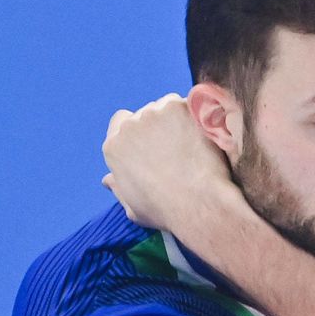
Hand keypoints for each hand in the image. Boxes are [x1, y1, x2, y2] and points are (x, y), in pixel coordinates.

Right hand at [101, 92, 240, 232]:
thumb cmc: (168, 212)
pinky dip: (197, 114)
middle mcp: (128, 127)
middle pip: (145, 114)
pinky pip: (189, 103)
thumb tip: (108, 180)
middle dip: (161, 125)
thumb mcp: (134, 208)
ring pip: (166, 106)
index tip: (156, 141)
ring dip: (178, 118)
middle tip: (182, 145)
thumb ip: (120, 189)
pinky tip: (206, 135)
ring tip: (195, 143)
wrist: (198, 202)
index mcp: (113, 147)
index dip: (139, 131)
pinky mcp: (178, 108)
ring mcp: (152, 114)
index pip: (121, 123)